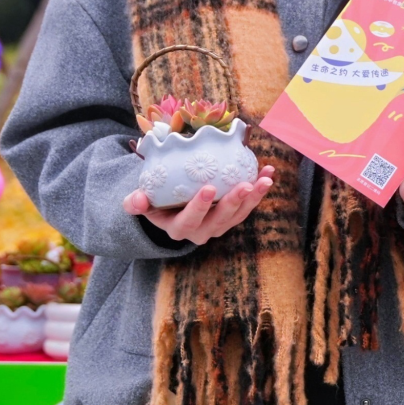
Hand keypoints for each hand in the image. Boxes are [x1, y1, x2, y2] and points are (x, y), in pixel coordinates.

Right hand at [124, 167, 274, 245]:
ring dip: (254, 197)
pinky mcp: (233, 216)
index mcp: (179, 228)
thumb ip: (135, 203)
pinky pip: (248, 205)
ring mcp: (219, 225)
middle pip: (220, 220)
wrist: (170, 209)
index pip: (190, 220)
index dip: (199, 206)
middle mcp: (202, 231)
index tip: (208, 188)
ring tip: (265, 179)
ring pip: (239, 214)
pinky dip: (259, 190)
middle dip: (234, 202)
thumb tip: (136, 200)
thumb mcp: (141, 203)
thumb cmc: (154, 202)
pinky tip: (268, 173)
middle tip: (245, 185)